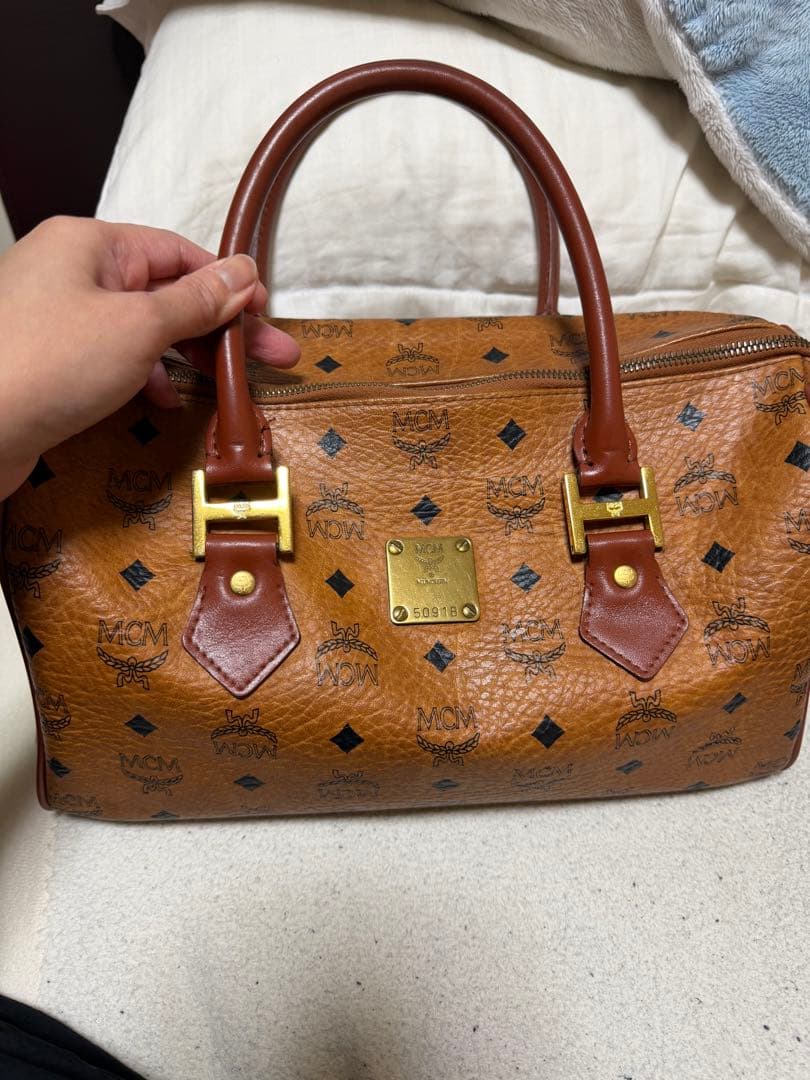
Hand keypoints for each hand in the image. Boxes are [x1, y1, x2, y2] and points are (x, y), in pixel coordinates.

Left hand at [0, 217, 298, 498]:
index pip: (177, 252)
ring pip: (142, 329)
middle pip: (164, 292)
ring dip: (185, 356)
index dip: (228, 284)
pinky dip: (145, 376)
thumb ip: (196, 300)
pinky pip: (114, 358)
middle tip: (270, 359)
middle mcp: (72, 273)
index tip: (266, 315)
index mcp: (89, 244)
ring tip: (224, 385)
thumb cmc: (50, 365)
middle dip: (218, 328)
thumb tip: (242, 272)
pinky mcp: (51, 362)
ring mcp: (58, 319)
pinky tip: (163, 401)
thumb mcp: (140, 326)